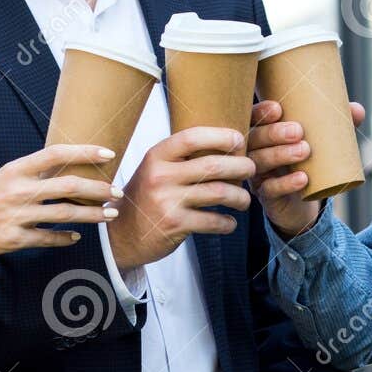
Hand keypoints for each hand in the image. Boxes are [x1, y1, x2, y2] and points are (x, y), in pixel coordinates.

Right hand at [0, 143, 120, 262]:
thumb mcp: (0, 178)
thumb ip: (28, 175)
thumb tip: (61, 168)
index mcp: (14, 170)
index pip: (56, 154)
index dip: (84, 152)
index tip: (108, 154)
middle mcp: (17, 191)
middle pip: (69, 187)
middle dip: (98, 189)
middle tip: (117, 192)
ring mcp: (16, 216)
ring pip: (65, 215)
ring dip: (91, 215)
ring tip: (109, 215)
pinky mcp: (14, 240)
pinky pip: (47, 239)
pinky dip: (64, 238)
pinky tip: (76, 237)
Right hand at [105, 126, 255, 269]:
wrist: (121, 235)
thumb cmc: (146, 198)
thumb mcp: (155, 170)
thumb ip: (181, 158)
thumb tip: (224, 144)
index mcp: (156, 157)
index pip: (192, 137)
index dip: (220, 135)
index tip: (239, 140)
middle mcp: (160, 176)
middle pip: (213, 165)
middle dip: (241, 167)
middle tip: (251, 170)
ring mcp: (167, 201)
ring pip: (218, 193)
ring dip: (239, 196)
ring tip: (244, 200)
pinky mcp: (174, 224)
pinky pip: (212, 221)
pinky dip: (227, 223)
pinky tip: (230, 223)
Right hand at [248, 99, 365, 238]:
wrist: (304, 200)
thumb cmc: (308, 162)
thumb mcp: (321, 142)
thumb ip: (337, 125)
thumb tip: (357, 109)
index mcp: (263, 133)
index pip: (253, 118)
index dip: (260, 112)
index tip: (278, 108)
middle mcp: (255, 151)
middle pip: (254, 139)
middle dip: (274, 133)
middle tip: (299, 131)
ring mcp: (258, 174)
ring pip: (259, 162)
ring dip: (280, 155)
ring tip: (305, 151)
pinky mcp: (266, 196)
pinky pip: (270, 190)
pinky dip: (286, 183)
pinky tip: (303, 179)